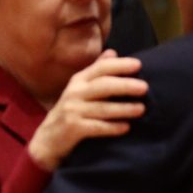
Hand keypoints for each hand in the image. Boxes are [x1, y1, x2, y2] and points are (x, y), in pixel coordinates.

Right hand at [28, 50, 147, 170]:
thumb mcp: (80, 89)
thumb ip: (96, 72)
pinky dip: (112, 128)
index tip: (139, 65)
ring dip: (123, 108)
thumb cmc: (71, 112)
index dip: (119, 65)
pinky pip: (96, 127)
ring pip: (102, 108)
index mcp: (78, 81)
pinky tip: (126, 127)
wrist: (48, 140)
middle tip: (144, 88)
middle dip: (124, 85)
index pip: (100, 68)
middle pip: (102, 86)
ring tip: (141, 109)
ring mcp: (72, 111)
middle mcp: (74, 93)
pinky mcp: (72, 128)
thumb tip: (113, 52)